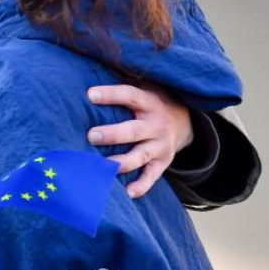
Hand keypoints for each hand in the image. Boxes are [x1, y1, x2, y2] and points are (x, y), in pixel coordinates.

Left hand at [86, 84, 192, 198]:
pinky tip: (126, 193)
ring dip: (121, 162)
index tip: (90, 95)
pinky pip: (152, 176)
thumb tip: (85, 76)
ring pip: (140, 156)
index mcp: (149, 102)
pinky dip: (141, 186)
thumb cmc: (148, 103)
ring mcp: (161, 145)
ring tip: (103, 167)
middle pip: (133, 130)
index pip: (130, 95)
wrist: (183, 121)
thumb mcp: (143, 88)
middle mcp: (156, 124)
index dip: (111, 95)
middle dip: (112, 134)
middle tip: (91, 136)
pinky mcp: (163, 163)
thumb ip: (121, 88)